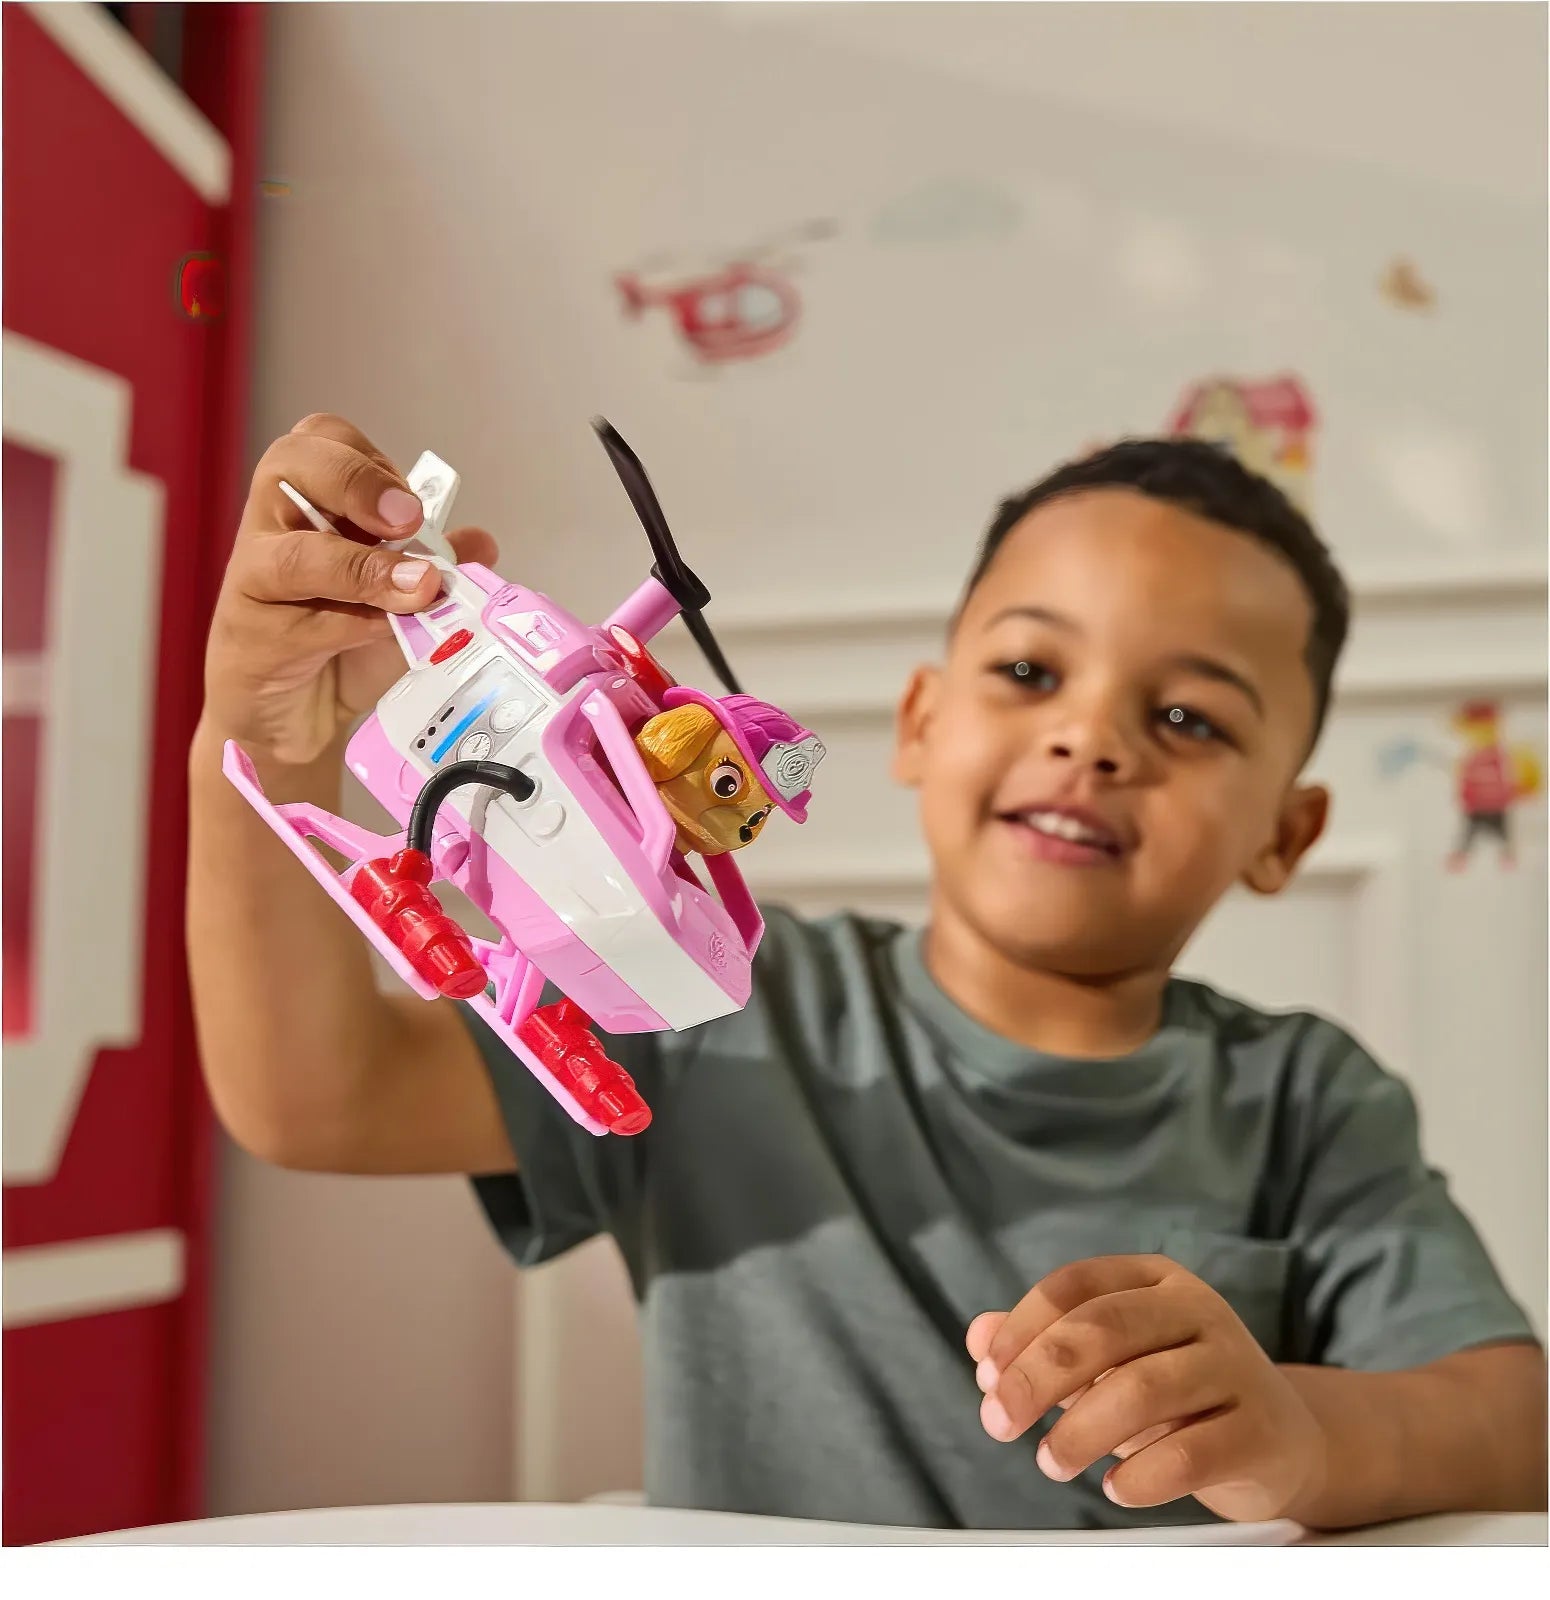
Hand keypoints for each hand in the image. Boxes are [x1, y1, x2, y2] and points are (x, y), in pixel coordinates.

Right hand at [201, 413, 498, 766]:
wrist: (296, 716)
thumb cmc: (342, 646)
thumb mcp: (402, 600)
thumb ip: (435, 565)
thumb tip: (481, 543)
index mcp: (309, 501)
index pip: (325, 438)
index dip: (371, 460)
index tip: (414, 505)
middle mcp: (272, 527)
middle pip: (290, 463)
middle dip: (357, 483)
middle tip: (408, 520)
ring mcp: (254, 581)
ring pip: (293, 554)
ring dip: (364, 568)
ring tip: (419, 585)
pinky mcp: (254, 640)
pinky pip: (303, 625)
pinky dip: (354, 627)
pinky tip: (386, 632)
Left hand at [966, 1255, 1327, 1522]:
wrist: (1280, 1439)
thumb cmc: (1174, 1394)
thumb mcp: (1109, 1361)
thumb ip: (1043, 1346)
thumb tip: (977, 1338)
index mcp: (1155, 1279)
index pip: (1075, 1285)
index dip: (1023, 1326)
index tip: (987, 1376)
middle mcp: (1198, 1310)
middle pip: (1104, 1329)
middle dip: (1039, 1377)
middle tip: (999, 1422)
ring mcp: (1235, 1366)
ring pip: (1144, 1388)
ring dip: (1081, 1430)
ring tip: (1051, 1462)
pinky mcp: (1260, 1430)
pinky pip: (1192, 1453)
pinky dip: (1142, 1475)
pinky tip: (1115, 1488)